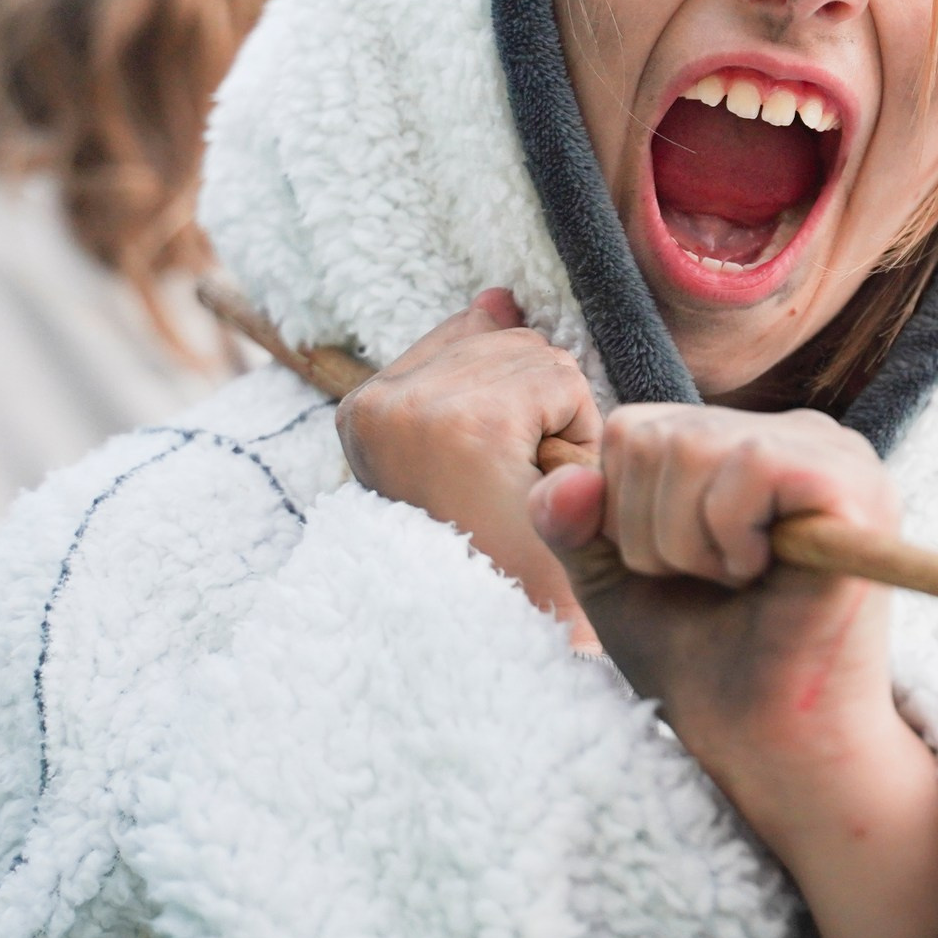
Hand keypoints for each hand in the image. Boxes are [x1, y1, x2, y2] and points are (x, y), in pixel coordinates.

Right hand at [339, 289, 598, 631]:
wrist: (499, 642)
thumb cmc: (487, 550)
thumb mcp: (471, 445)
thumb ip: (478, 361)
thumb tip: (500, 295)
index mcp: (362, 411)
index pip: (472, 336)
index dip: (507, 402)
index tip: (483, 465)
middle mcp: (375, 404)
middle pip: (510, 341)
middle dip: (535, 409)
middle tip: (506, 486)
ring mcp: (419, 412)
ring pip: (543, 359)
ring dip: (559, 428)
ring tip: (522, 492)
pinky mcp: (472, 427)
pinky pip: (563, 385)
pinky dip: (576, 436)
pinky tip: (541, 489)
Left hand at [529, 406, 937, 937]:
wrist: (769, 749)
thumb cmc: (704, 667)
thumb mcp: (613, 581)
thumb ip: (572, 520)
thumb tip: (567, 479)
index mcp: (749, 443)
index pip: (631, 427)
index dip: (621, 517)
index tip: (677, 575)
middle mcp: (800, 433)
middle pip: (655, 435)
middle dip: (651, 534)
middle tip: (712, 587)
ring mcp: (836, 453)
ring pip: (694, 445)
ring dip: (688, 544)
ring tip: (737, 584)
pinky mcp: (855, 486)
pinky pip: (748, 465)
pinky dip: (728, 536)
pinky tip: (764, 576)